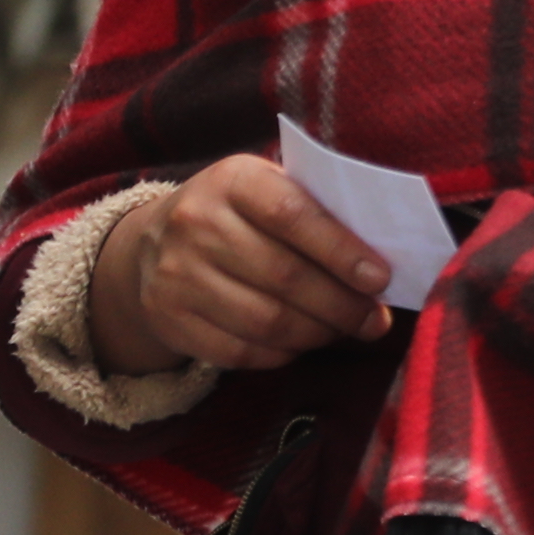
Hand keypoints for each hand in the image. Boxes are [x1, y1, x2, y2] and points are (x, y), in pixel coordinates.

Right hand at [89, 154, 394, 376]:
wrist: (151, 245)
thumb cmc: (239, 217)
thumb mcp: (269, 193)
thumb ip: (320, 217)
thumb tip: (381, 271)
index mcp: (233, 180)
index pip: (293, 214)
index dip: (341, 251)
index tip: (381, 279)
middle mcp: (196, 222)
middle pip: (284, 276)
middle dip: (341, 305)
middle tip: (374, 320)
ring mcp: (176, 273)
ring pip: (266, 321)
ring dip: (317, 334)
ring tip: (341, 331)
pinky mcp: (169, 319)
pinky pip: (241, 352)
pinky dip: (281, 354)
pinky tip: (300, 344)